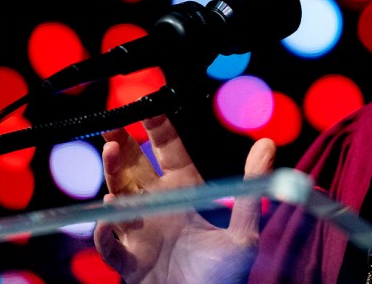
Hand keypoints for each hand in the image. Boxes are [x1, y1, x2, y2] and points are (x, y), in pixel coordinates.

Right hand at [93, 114, 276, 283]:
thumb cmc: (227, 274)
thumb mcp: (245, 230)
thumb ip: (252, 187)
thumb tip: (267, 143)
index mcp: (184, 192)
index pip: (167, 151)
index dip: (157, 128)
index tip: (147, 104)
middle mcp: (159, 207)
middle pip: (134, 168)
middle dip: (122, 145)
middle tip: (113, 124)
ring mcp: (141, 234)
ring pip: (117, 198)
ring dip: (111, 175)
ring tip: (111, 153)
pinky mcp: (130, 263)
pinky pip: (111, 245)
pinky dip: (104, 232)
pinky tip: (107, 215)